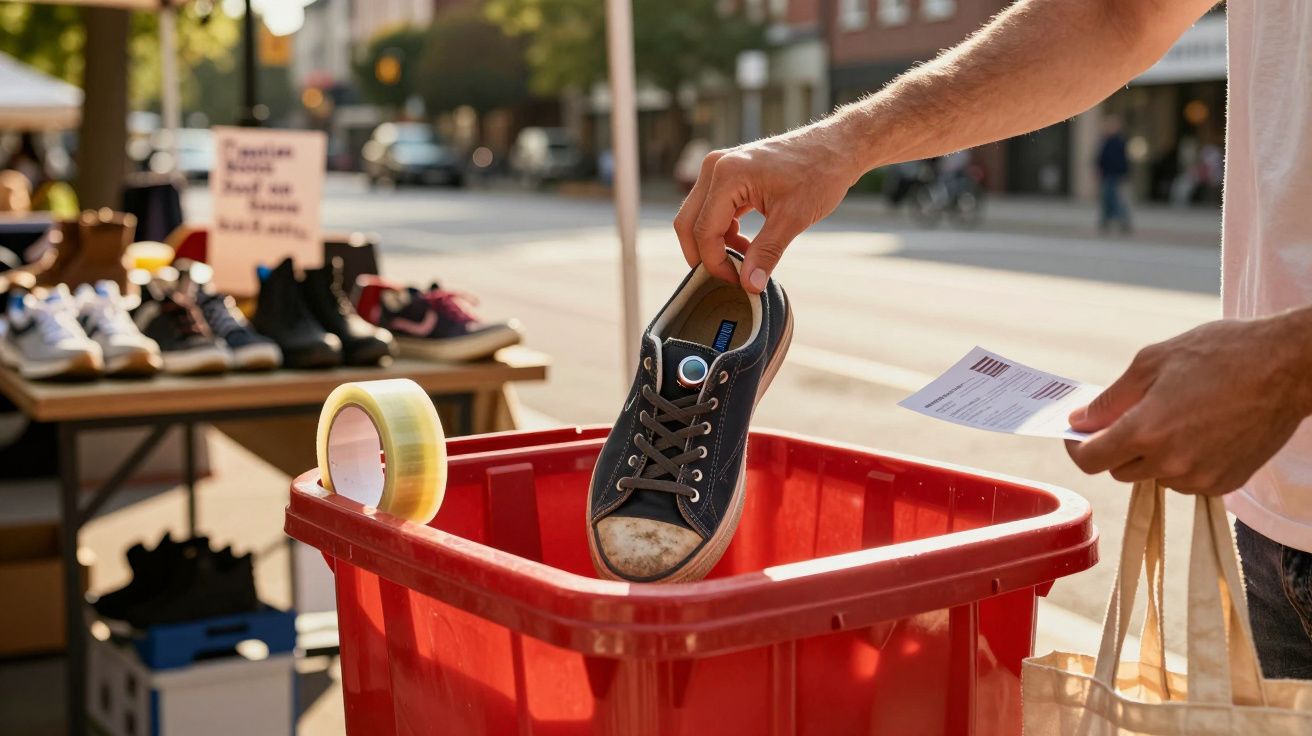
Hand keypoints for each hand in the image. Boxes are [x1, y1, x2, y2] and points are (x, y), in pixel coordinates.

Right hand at [673, 121, 863, 292]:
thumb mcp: (793, 219)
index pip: (703, 231)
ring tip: (745, 261)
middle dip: (705, 256)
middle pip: (688, 223)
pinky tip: (747, 245)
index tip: (737, 282)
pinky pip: (712, 209)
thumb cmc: (819, 174)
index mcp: (727, 175)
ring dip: (715, 244)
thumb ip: (766, 253)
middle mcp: (715, 167)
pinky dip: (723, 232)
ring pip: (698, 217)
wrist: (836, 147)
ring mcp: (720, 168)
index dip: (715, 263)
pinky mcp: (728, 174)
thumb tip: (749, 286)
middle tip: (730, 278)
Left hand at [1065, 311, 1311, 494]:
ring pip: (1154, 476)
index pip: (1091, 460)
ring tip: (1178, 417)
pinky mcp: (1225, 484)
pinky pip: (1186, 481)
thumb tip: (1080, 420)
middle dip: (1118, 446)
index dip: (1078, 447)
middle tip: (1136, 414)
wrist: (1288, 367)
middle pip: (1119, 470)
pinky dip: (1183, 463)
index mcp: (1147, 431)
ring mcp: (1200, 478)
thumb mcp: (1153, 362)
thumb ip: (1111, 399)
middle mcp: (1171, 462)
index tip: (1080, 433)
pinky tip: (1202, 431)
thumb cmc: (1221, 354)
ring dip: (1152, 456)